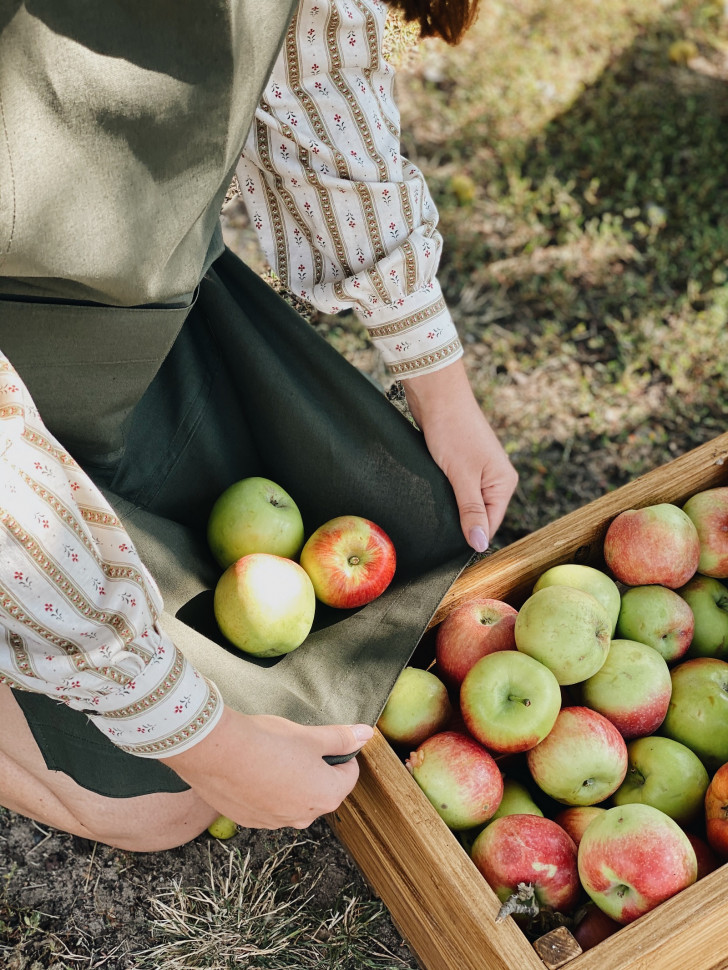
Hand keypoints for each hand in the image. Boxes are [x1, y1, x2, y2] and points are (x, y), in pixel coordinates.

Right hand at [160, 706, 372, 828]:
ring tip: (272, 755)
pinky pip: (268, 805)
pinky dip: (267, 789)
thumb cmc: (268, 742)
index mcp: (326, 795)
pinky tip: (254, 769)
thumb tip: (366, 734)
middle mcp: (304, 816)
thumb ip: (341, 738)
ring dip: (291, 781)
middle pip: (322, 790)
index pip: (348, 774)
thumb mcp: (310, 736)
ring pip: (294, 799)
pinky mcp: (250, 820)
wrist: (218, 752)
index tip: (324, 741)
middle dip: (316, 769)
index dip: (340, 753)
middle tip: (297, 746)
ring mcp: (275, 822)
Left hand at [403, 359, 517, 551]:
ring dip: (452, 507)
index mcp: (504, 483)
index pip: (490, 524)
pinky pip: (458, 489)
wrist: (438, 396)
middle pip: (480, 515)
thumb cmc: (452, 431)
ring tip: (435, 507)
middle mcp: (496, 478)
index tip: (448, 546)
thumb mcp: (462, 477)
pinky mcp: (464, 463)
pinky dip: (447, 493)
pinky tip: (435, 494)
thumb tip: (480, 544)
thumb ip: (471, 511)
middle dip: (460, 522)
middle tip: (438, 525)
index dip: (471, 536)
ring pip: (467, 502)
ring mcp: (480, 470)